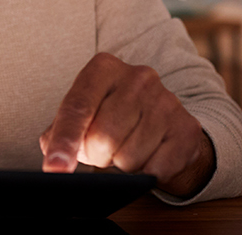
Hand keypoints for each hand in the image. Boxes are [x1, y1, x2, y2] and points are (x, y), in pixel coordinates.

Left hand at [39, 52, 215, 197]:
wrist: (164, 123)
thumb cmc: (112, 118)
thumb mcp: (83, 114)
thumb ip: (61, 131)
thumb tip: (54, 158)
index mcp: (104, 68)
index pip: (77, 108)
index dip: (65, 141)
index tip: (55, 168)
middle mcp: (138, 78)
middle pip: (102, 138)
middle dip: (96, 156)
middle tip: (101, 151)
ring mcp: (166, 101)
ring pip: (128, 158)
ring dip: (121, 165)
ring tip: (126, 149)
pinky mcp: (186, 128)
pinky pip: (155, 170)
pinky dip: (146, 174)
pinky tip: (149, 157)